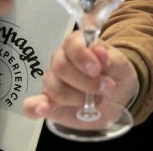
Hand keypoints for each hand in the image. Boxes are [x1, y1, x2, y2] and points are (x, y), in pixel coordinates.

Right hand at [23, 30, 138, 117]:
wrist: (116, 97)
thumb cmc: (115, 75)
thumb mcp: (120, 65)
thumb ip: (110, 59)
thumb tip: (98, 50)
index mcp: (78, 44)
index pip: (71, 44)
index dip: (82, 56)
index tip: (97, 70)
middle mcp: (61, 59)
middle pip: (61, 67)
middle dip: (85, 82)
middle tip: (106, 89)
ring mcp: (52, 81)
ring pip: (54, 88)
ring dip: (77, 98)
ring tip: (96, 101)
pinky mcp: (47, 103)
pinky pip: (31, 104)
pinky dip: (35, 107)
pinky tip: (44, 108)